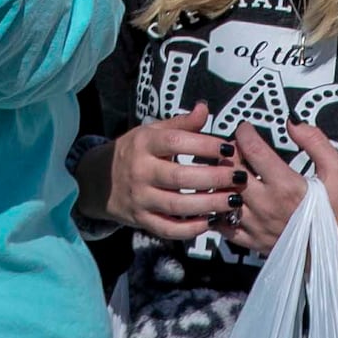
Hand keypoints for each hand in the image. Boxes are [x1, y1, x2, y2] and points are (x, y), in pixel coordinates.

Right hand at [85, 102, 247, 240]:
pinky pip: (168, 229)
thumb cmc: (133, 152)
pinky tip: (211, 221)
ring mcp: (140, 198)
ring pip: (177, 205)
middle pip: (180, 176)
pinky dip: (191, 229)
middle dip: (214, 177)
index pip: (176, 142)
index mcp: (143, 144)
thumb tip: (204, 108)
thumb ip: (180, 124)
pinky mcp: (141, 220)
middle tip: (240, 177)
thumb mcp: (151, 132)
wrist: (98, 181)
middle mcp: (140, 171)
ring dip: (209, 204)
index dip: (204, 145)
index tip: (228, 148)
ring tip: (234, 201)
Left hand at [215, 121, 310, 253]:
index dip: (244, 133)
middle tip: (234, 148)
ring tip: (227, 172)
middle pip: (232, 171)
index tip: (244, 128)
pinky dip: (219, 210)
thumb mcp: (337, 169)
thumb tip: (292, 121)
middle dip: (229, 154)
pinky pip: (225, 226)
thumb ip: (315, 141)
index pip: (252, 150)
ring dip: (222, 181)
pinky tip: (224, 199)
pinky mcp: (255, 243)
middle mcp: (267, 206)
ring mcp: (258, 226)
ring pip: (223, 197)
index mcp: (286, 185)